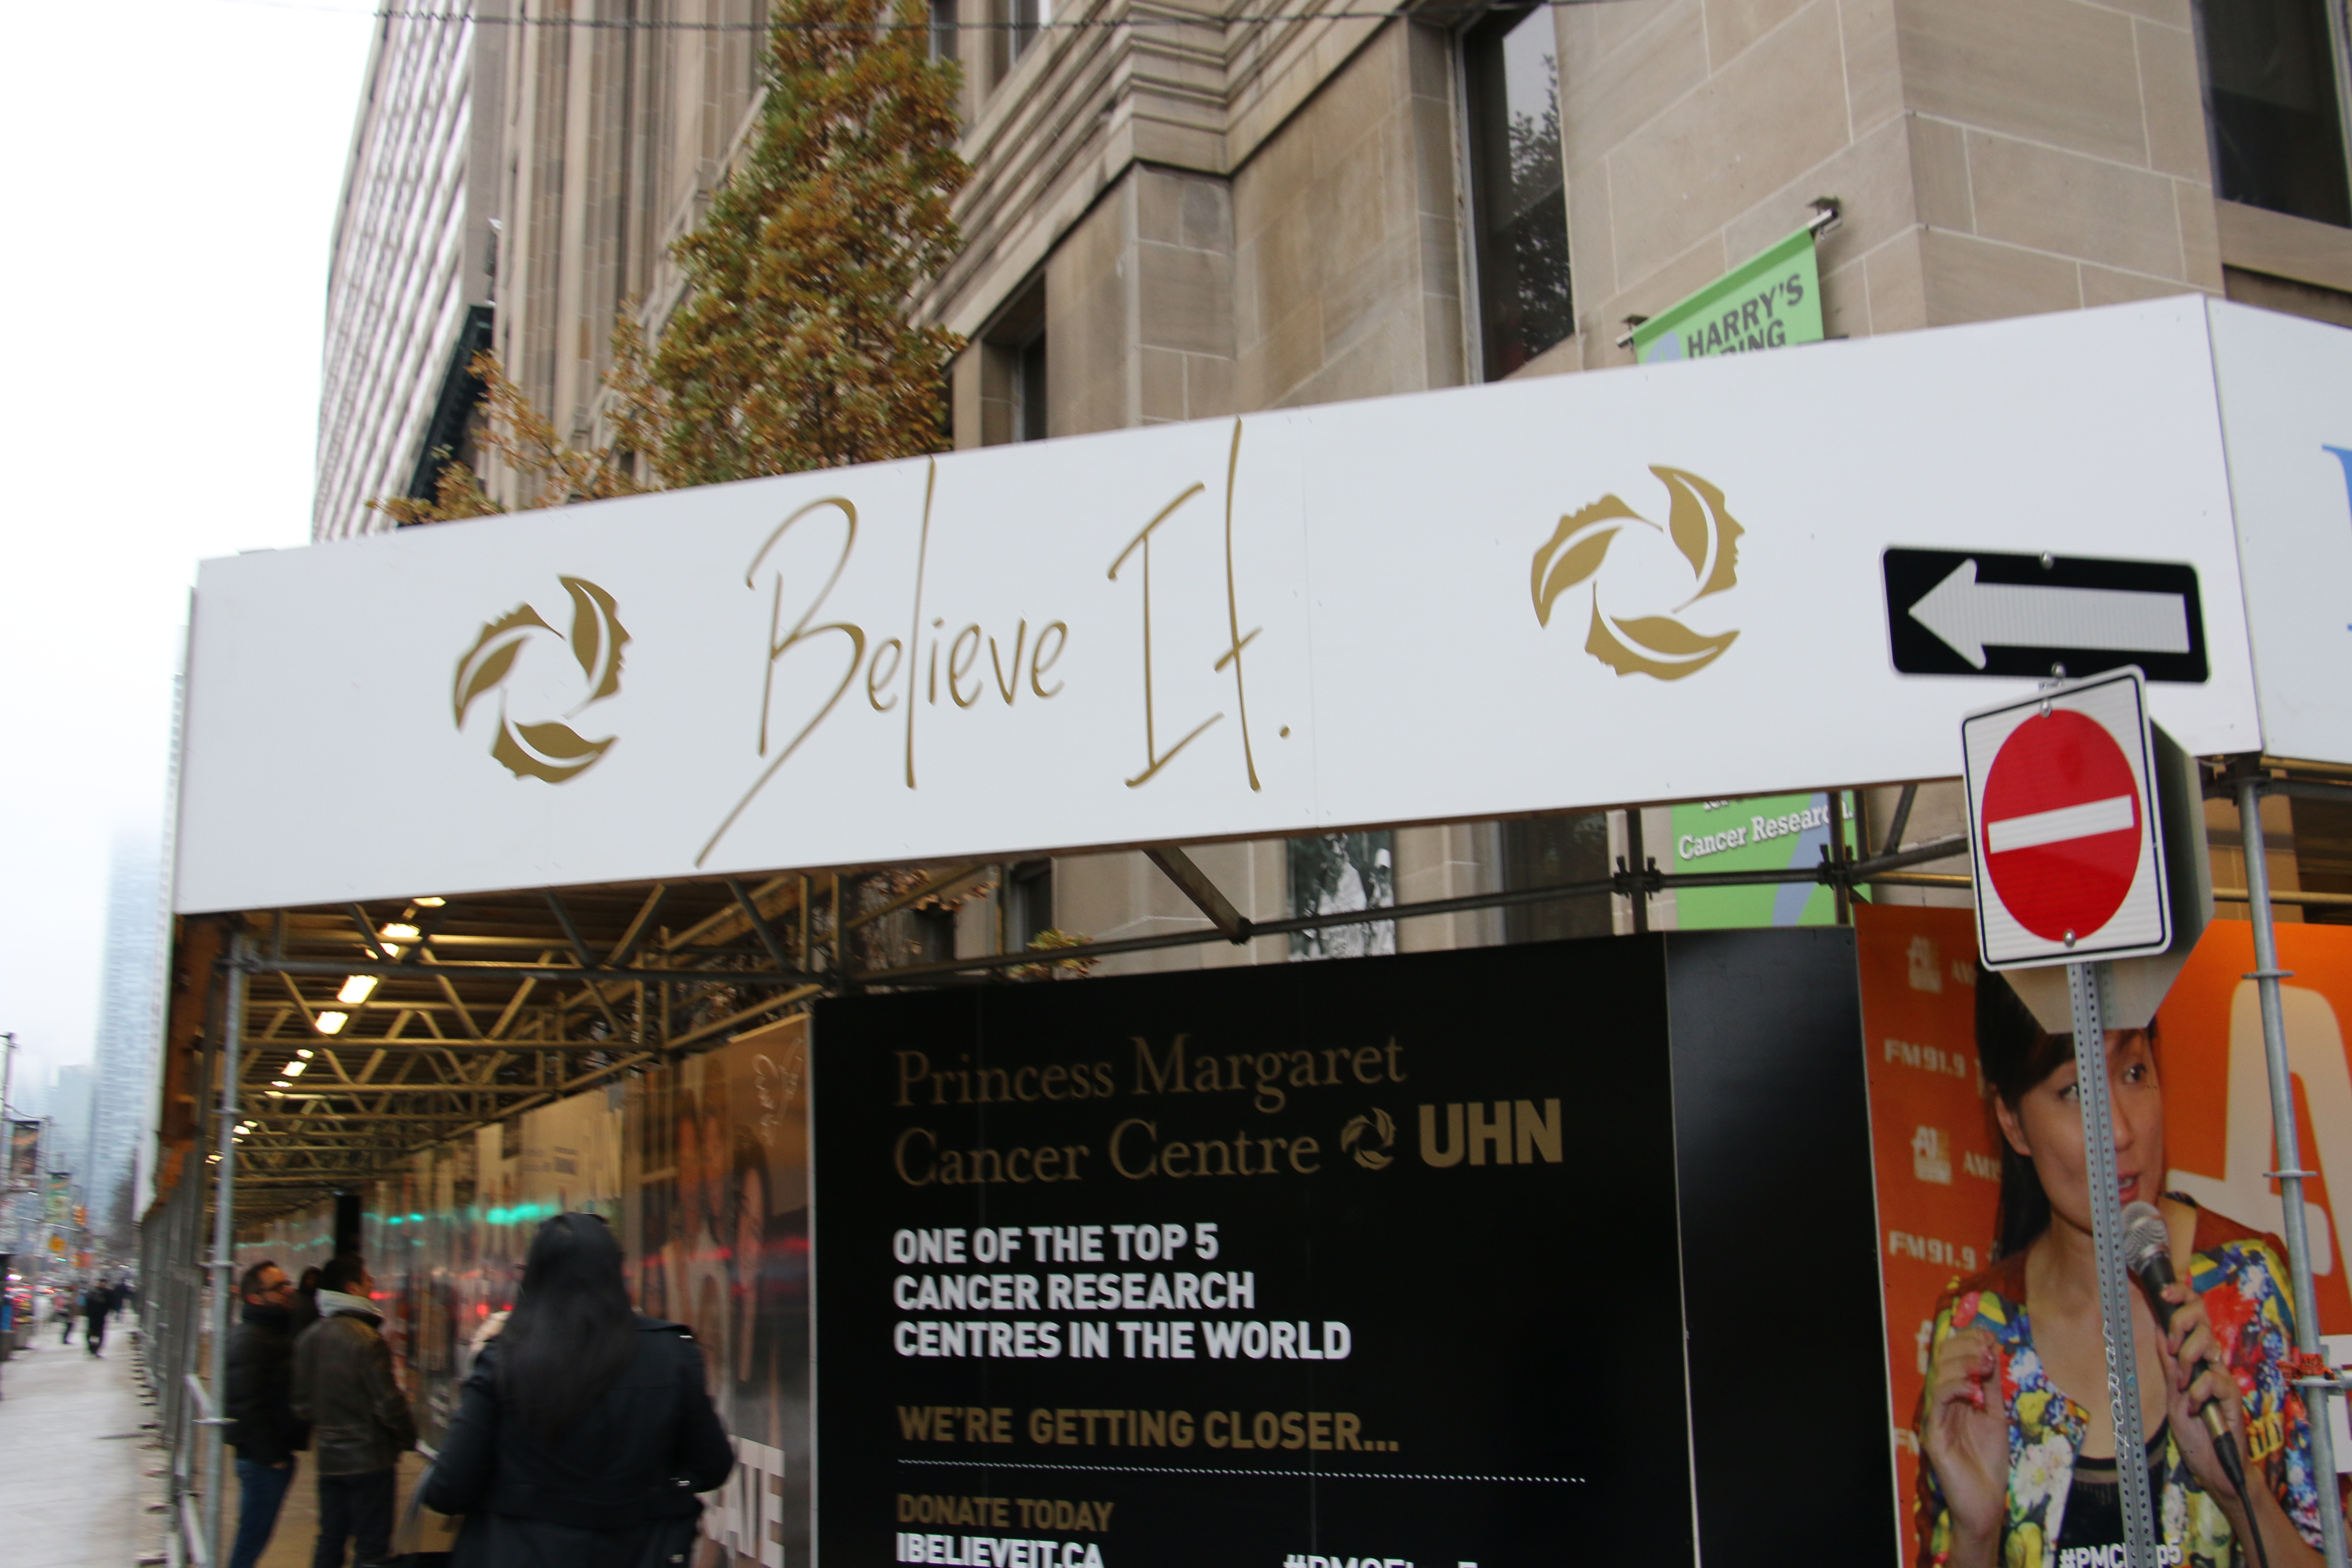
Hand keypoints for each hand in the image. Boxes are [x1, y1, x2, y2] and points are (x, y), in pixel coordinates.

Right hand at [1923, 1327, 2008, 1557]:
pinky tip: (1974, 1390)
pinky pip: (1938, 1401)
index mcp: (1954, 1396)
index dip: (1967, 1341)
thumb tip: (1991, 1349)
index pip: (1952, 1357)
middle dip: (1965, 1347)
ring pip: (1938, 1376)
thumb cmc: (1989, 1462)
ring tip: (1985, 1364)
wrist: (1986, 1502)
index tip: (1990, 1336)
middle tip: (1987, 1347)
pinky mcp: (1933, 1434)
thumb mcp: (1995, 1415)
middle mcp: (1941, 1403)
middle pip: (1942, 1360)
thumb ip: (1990, 1385)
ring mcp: (1935, 1417)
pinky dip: (1955, 1388)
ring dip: (1963, 1364)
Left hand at [2154, 1284, 2247, 1506]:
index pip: (2192, 1315)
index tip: (2162, 1291)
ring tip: (2182, 1384)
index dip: (2180, 1296)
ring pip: (2208, 1344)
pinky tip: (2194, 1406)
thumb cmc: (2194, 1430)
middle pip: (2203, 1318)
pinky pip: (2215, 1378)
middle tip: (2172, 1346)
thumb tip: (2159, 1328)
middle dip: (2182, 1322)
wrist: (2214, 1465)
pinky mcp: (2232, 1397)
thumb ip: (2169, 1364)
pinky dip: (2198, 1390)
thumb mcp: (2172, 1392)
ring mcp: (2223, 1378)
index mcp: (2195, 1358)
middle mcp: (2211, 1362)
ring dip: (2187, 1359)